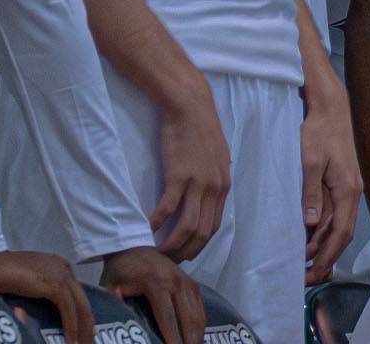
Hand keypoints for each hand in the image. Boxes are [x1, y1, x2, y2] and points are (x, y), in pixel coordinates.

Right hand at [0, 250, 92, 343]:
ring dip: (82, 329)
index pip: (76, 296)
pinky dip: (70, 326)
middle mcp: (64, 269)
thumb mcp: (26, 285)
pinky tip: (70, 339)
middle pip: (82, 302)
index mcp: (59, 268)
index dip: (82, 316)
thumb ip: (37, 296)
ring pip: (79, 307)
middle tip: (90, 343)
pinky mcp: (54, 284)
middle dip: (87, 326)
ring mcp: (61, 275)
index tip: (85, 333)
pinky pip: (68, 309)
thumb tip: (36, 317)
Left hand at [101, 246, 202, 343]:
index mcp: (155, 282)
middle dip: (188, 340)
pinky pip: (200, 308)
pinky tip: (194, 338)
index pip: (167, 317)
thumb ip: (115, 304)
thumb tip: (121, 325)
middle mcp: (175, 280)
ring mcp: (186, 280)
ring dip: (196, 336)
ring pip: (198, 315)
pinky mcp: (192, 283)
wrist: (132, 247)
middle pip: (188, 318)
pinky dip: (199, 325)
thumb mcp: (110, 287)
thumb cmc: (120, 271)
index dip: (172, 338)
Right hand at [152, 89, 230, 261]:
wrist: (191, 107)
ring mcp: (198, 183)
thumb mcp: (217, 157)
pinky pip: (167, 208)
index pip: (213, 226)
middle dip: (184, 251)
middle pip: (201, 232)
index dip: (198, 245)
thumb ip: (213, 178)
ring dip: (170, 244)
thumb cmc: (201, 130)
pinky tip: (146, 230)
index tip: (184, 254)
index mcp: (223, 186)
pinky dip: (156, 224)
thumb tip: (207, 194)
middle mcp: (214, 188)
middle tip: (168, 261)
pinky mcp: (179, 176)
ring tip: (155, 252)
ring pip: (186, 226)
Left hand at [300, 81, 362, 282]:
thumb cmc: (319, 132)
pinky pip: (337, 214)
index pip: (340, 232)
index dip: (327, 255)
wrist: (331, 108)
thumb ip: (311, 194)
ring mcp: (349, 188)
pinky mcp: (343, 183)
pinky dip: (326, 231)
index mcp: (346, 189)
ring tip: (308, 263)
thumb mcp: (310, 161)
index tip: (312, 272)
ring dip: (326, 246)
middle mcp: (352, 192)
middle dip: (327, 257)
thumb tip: (310, 225)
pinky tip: (314, 238)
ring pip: (340, 225)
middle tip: (308, 277)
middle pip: (343, 234)